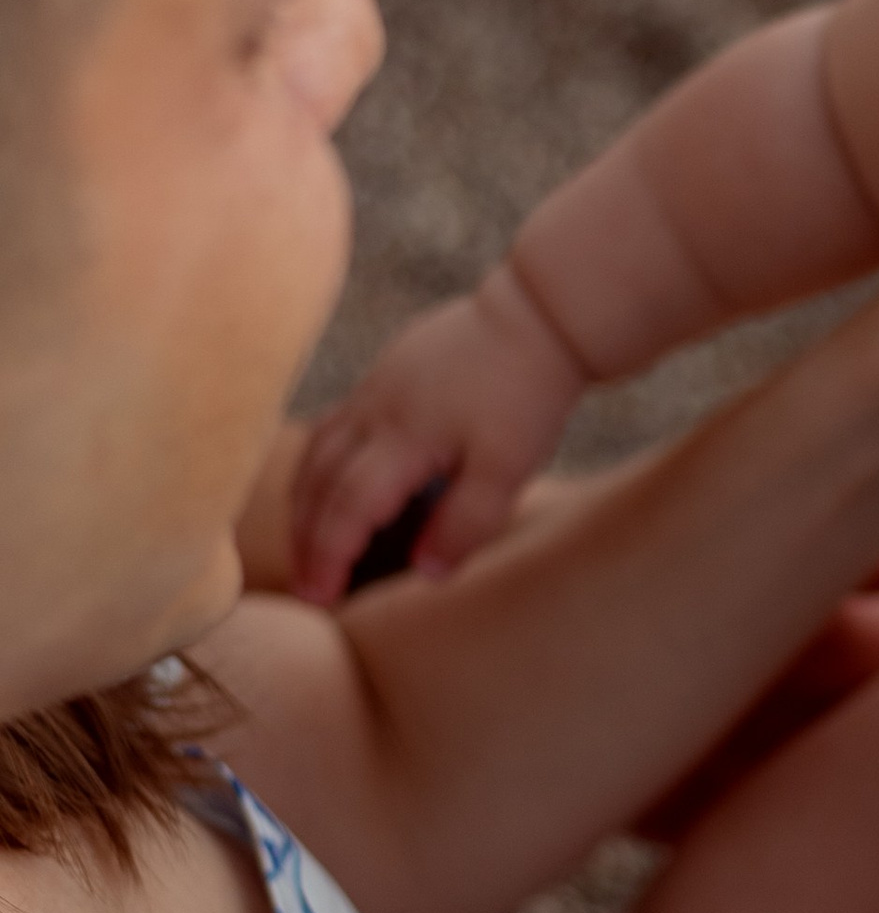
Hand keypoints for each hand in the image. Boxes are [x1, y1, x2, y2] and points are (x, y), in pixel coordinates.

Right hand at [290, 266, 588, 600]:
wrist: (539, 316)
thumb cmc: (528, 393)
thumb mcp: (508, 468)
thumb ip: (466, 522)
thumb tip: (424, 571)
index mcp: (402, 436)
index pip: (346, 507)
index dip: (328, 554)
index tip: (320, 596)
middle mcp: (374, 410)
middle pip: (317, 481)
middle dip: (306, 538)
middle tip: (308, 587)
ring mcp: (374, 387)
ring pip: (316, 451)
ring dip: (305, 502)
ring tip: (309, 545)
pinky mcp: (385, 373)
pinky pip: (332, 425)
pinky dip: (320, 466)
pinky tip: (331, 486)